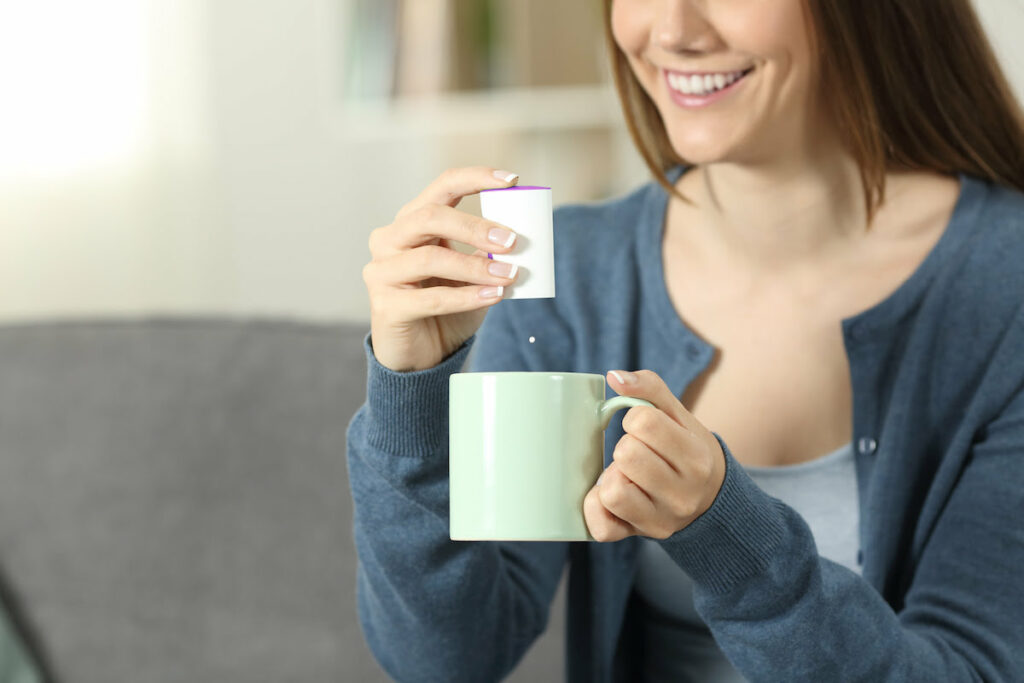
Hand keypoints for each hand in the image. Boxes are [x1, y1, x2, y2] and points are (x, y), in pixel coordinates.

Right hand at [362, 166, 522, 371]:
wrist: (422, 355)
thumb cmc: (446, 307)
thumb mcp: (472, 273)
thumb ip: (488, 253)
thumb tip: (521, 237)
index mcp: (412, 221)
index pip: (442, 186)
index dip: (476, 177)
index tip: (512, 180)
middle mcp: (389, 239)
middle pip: (431, 216)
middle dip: (475, 226)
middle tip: (512, 241)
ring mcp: (381, 271)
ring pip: (431, 258)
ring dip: (476, 267)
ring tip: (509, 275)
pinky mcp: (385, 306)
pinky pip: (432, 298)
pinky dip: (467, 297)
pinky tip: (494, 296)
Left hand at [583, 369, 726, 541]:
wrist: (709, 501)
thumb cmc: (686, 451)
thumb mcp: (679, 416)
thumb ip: (650, 388)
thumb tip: (613, 377)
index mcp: (696, 458)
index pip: (643, 421)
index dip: (635, 419)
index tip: (645, 429)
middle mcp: (683, 494)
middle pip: (625, 454)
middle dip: (624, 446)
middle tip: (636, 454)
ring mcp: (661, 520)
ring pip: (612, 491)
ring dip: (611, 477)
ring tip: (625, 475)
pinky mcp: (639, 536)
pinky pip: (601, 526)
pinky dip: (596, 508)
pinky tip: (608, 496)